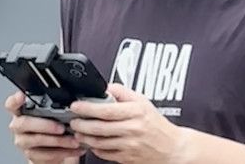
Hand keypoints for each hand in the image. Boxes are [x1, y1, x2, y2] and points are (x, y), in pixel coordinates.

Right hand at [4, 91, 84, 162]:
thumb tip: (74, 104)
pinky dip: (62, 152)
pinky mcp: (31, 155)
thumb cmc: (54, 127)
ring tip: (73, 141)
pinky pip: (44, 155)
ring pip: (35, 140)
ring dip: (57, 141)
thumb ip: (56, 108)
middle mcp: (19, 126)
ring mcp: (23, 141)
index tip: (21, 96)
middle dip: (45, 125)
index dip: (15, 100)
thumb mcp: (54, 114)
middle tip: (61, 128)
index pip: (12, 104)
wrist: (54, 148)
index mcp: (23, 111)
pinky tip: (73, 149)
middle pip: (24, 123)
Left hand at [68, 83, 189, 163]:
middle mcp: (132, 129)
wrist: (171, 149)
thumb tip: (106, 87)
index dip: (88, 108)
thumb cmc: (157, 125)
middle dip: (81, 124)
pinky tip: (92, 142)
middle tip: (73, 120)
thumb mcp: (144, 102)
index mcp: (136, 112)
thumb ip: (123, 93)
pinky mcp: (126, 158)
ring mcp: (129, 145)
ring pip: (99, 142)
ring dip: (84, 137)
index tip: (76, 105)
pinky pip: (104, 153)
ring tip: (79, 132)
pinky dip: (94, 148)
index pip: (106, 110)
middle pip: (99, 127)